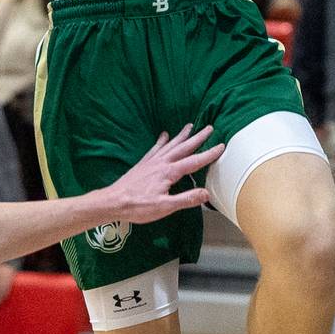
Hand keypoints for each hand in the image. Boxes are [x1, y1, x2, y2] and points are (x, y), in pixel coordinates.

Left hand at [101, 125, 223, 222]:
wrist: (113, 202)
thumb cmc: (139, 206)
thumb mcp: (165, 207)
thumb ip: (186, 199)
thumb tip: (206, 193)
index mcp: (169, 172)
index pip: (194, 162)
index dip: (209, 154)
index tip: (221, 146)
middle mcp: (161, 162)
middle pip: (183, 148)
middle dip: (197, 138)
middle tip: (209, 127)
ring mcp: (152, 161)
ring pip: (170, 145)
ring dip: (181, 136)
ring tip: (190, 126)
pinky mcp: (143, 164)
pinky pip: (155, 148)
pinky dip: (162, 141)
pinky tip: (164, 135)